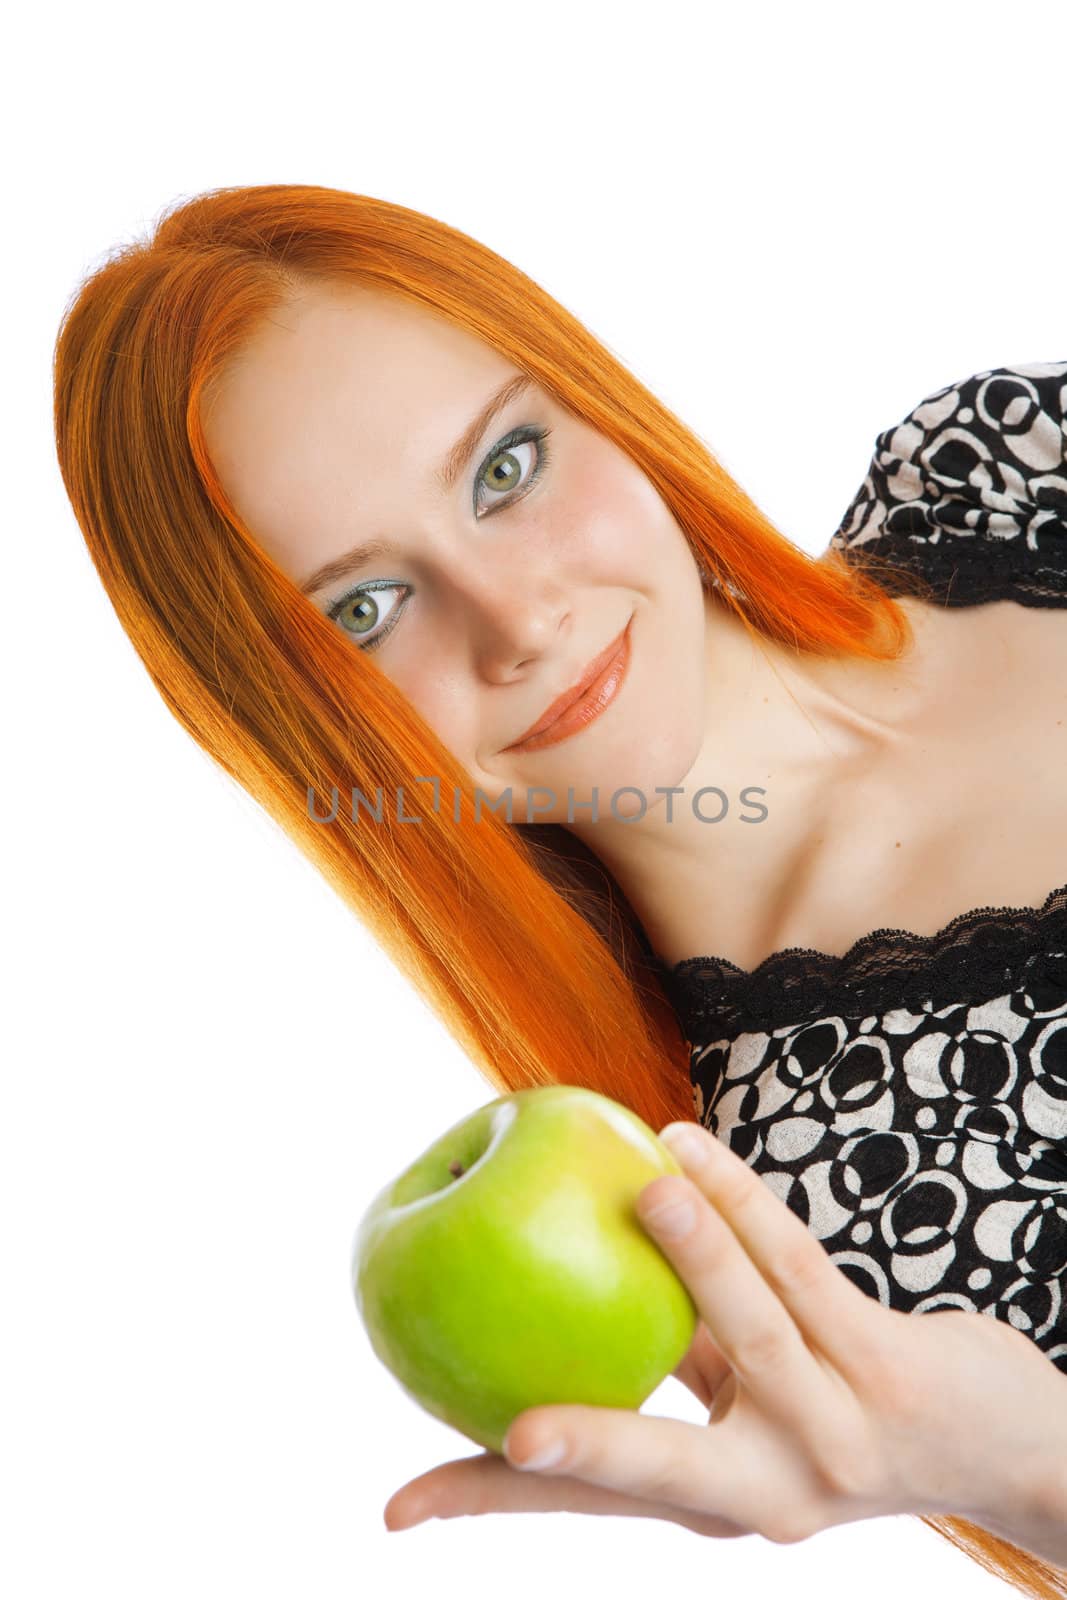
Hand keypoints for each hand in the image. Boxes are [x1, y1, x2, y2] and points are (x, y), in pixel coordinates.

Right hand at [383, 1120, 1050, 1543]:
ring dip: (698, 1251)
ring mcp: (834, 1429)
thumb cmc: (836, 1405)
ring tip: (645, 1185)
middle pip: (662, 1468)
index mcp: (714, 1502)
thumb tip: (558, 1275)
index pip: (584, 1504)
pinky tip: (690, 1146)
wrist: (997, 1441)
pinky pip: (802, 1267)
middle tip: (520, 1437)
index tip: (394, 1510)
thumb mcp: (744, 1403)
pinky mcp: (884, 1364)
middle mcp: (769, 1486)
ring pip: (752, 1328)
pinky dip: (746, 1202)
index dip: (484, 1504)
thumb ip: (667, 1357)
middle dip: (592, 1454)